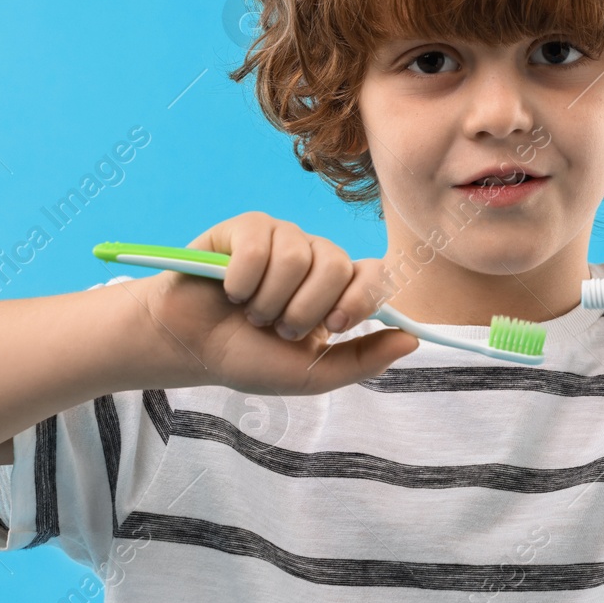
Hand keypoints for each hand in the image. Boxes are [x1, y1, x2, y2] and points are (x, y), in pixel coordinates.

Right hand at [135, 211, 418, 394]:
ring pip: (296, 255)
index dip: (360, 296)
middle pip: (336, 264)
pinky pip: (258, 245)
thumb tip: (413, 341)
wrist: (191, 349)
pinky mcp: (246, 229)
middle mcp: (314, 259)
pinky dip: (242, 280)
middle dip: (303, 308)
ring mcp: (281, 239)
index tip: (336, 324)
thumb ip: (362, 361)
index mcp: (337, 291)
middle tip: (278, 327)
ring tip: (250, 313)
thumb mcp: (311, 374)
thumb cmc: (249, 358)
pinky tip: (229, 291)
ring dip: (268, 299)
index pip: (375, 274)